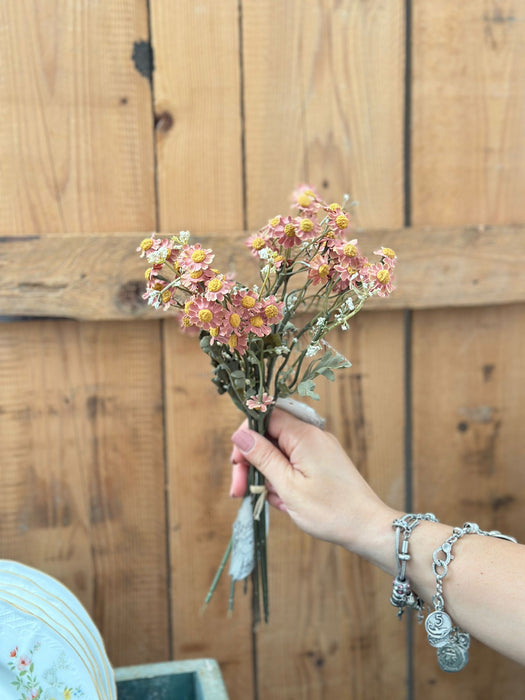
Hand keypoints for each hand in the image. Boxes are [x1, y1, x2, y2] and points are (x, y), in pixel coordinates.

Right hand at [231, 408, 397, 558]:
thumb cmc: (330, 511)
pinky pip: (293, 463)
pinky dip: (284, 481)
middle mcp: (313, 436)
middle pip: (270, 436)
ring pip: (280, 452)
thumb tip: (239, 435)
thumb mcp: (288, 486)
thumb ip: (262, 457)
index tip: (236, 463)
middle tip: (239, 491)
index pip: (265, 416)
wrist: (368, 528)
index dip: (246, 436)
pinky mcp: (323, 462)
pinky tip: (285, 502)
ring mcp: (319, 449)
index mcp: (304, 435)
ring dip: (268, 476)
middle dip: (252, 462)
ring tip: (273, 502)